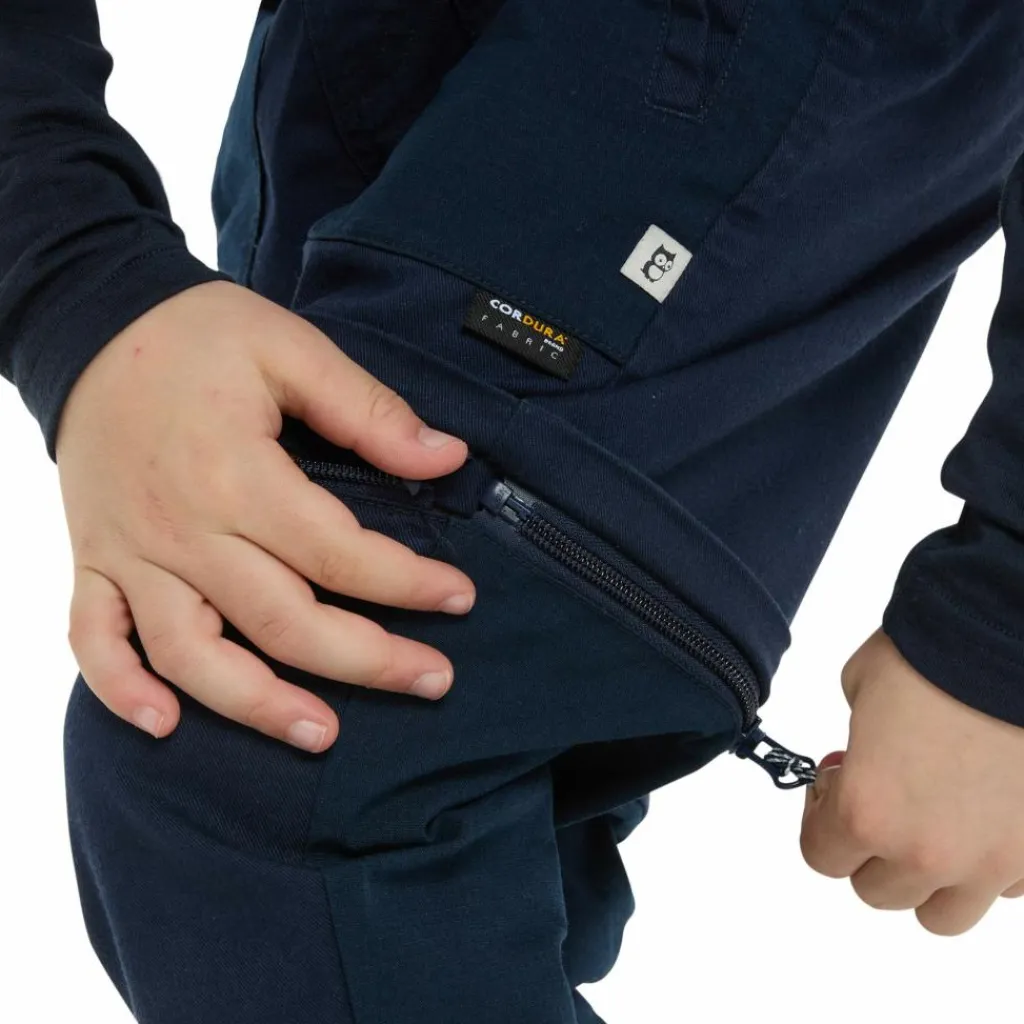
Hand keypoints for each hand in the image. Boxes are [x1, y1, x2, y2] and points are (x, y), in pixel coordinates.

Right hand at [56, 281, 476, 751]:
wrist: (91, 324)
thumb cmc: (197, 335)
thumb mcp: (291, 348)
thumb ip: (369, 409)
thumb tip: (448, 457)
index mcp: (236, 473)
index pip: (337, 552)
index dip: (407, 583)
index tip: (460, 598)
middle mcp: (182, 527)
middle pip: (281, 620)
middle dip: (366, 660)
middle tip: (433, 681)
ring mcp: (129, 552)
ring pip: (192, 653)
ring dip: (256, 705)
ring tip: (323, 735)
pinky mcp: (92, 560)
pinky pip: (92, 638)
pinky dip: (119, 689)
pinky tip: (163, 727)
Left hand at [801, 628, 1023, 934]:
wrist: (1006, 642)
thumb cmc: (930, 657)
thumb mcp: (860, 692)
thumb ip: (854, 746)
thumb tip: (862, 759)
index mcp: (866, 812)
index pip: (821, 857)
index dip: (821, 818)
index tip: (834, 788)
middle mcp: (925, 853)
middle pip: (876, 891)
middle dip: (869, 849)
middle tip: (884, 801)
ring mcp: (988, 863)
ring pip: (942, 915)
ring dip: (926, 880)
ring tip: (932, 828)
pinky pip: (1002, 890)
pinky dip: (986, 867)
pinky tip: (982, 817)